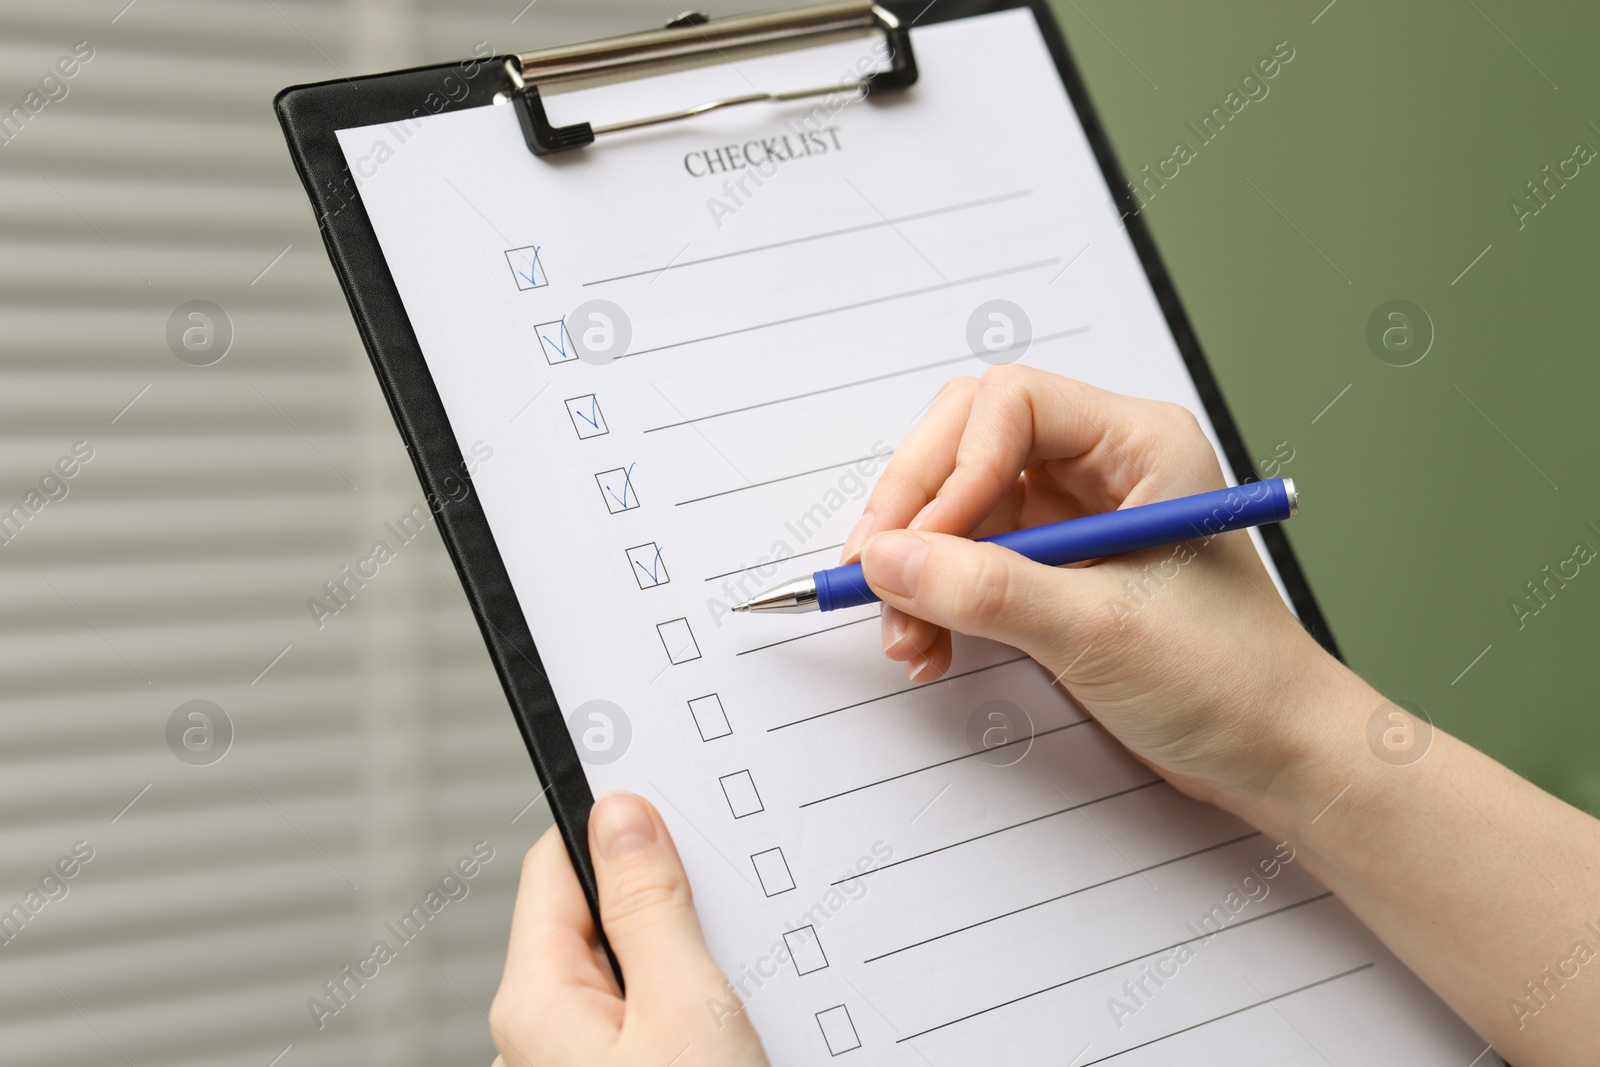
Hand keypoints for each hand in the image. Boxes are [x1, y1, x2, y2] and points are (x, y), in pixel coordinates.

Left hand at [489, 792, 768, 1066]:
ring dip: (686, 963)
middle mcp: (538, 1035)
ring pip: (631, 972)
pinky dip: (689, 1007)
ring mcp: (576, 1062)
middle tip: (733, 915)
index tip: (675, 808)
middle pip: (599, 920)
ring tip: (742, 987)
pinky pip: (645, 1017)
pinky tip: (737, 1021)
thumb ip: (651, 908)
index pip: (558, 865)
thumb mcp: (687, 1010)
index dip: (618, 828)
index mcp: (535, 1004)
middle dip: (667, 906)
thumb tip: (621, 818)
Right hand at [842, 366, 1358, 815]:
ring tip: (906, 637)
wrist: (1273, 756)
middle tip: (876, 577)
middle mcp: (1103, 465)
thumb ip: (985, 589)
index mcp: (1138, 443)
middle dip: (916, 513)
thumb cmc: (1231, 679)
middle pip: (968, 444)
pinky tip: (930, 646)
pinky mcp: (1056, 568)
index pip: (1009, 404)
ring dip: (917, 568)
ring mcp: (1076, 516)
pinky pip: (969, 559)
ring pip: (957, 507)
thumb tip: (887, 560)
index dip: (953, 469)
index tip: (919, 547)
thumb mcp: (1098, 630)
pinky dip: (937, 599)